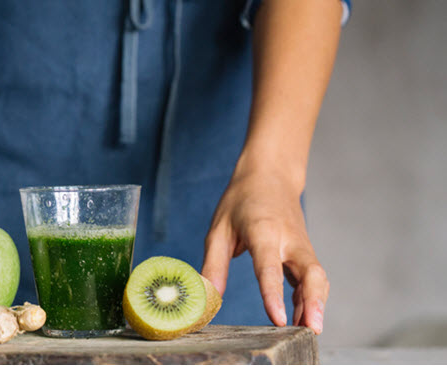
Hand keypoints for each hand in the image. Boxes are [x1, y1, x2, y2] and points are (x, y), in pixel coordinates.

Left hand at [201, 168, 328, 333]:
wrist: (271, 176)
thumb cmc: (241, 201)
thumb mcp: (219, 229)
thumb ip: (214, 264)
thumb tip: (208, 297)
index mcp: (264, 231)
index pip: (270, 266)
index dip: (274, 294)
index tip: (278, 319)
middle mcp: (290, 240)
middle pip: (310, 273)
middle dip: (313, 303)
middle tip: (311, 330)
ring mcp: (302, 247)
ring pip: (317, 278)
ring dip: (316, 305)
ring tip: (309, 332)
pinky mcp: (305, 254)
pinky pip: (314, 279)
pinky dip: (313, 299)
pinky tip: (305, 319)